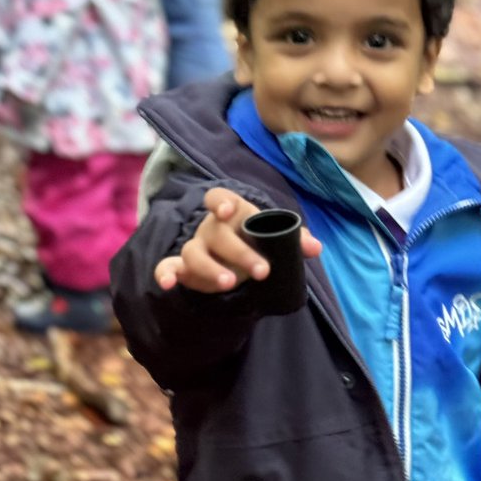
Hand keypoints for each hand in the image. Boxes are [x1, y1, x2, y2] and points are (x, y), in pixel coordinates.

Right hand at [154, 188, 321, 293]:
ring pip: (193, 253)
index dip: (221, 202)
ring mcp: (196, 248)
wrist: (237, 261)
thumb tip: (315, 247)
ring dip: (209, 268)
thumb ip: (294, 240)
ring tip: (229, 284)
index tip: (229, 211)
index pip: (218, 196)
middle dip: (239, 252)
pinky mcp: (184, 268)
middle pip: (216, 234)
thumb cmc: (256, 242)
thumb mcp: (274, 238)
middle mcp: (210, 228)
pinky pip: (167, 266)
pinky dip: (165, 273)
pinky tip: (168, 283)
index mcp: (232, 213)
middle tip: (262, 271)